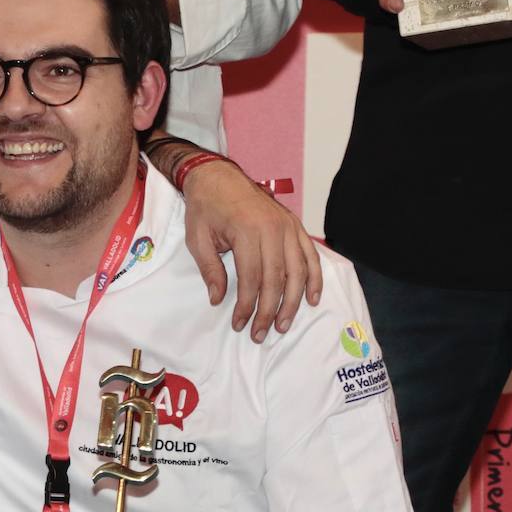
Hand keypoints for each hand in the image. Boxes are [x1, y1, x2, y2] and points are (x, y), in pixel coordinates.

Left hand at [182, 160, 320, 341]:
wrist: (217, 177)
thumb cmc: (205, 208)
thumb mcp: (198, 239)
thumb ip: (210, 270)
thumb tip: (219, 300)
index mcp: (247, 231)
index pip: (251, 278)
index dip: (247, 306)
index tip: (240, 324)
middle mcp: (273, 229)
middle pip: (276, 279)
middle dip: (269, 310)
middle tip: (262, 334)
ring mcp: (287, 226)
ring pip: (297, 271)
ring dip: (293, 301)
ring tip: (284, 324)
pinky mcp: (295, 225)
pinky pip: (310, 255)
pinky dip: (314, 278)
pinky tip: (312, 299)